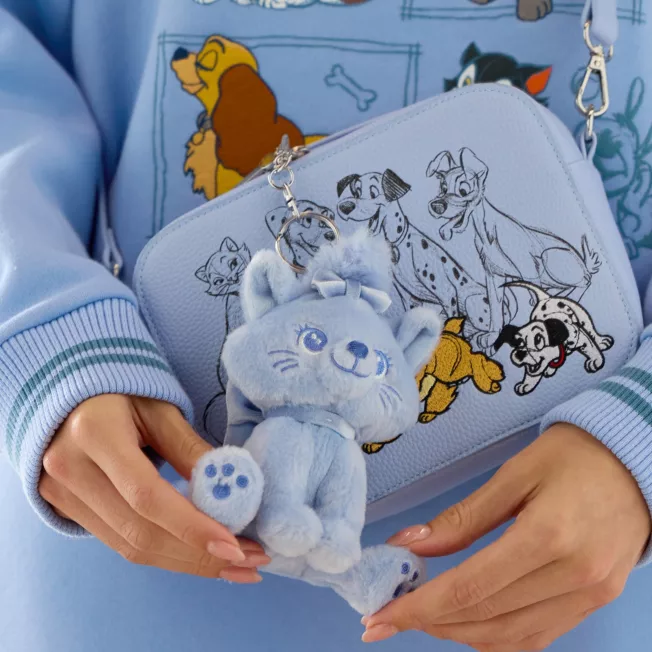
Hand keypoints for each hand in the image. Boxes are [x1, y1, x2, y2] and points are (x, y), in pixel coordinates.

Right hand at [39, 395, 268, 582]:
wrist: (69, 397)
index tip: (235, 546)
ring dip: (187, 562)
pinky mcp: (67, 511)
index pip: (147, 495)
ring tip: (233, 565)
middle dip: (200, 554)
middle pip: (140, 532)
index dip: (192, 527)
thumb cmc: (124, 394)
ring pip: (131, 547)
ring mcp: (62, 495)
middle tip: (250, 560)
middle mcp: (70, 471)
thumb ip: (190, 449)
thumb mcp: (161, 410)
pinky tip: (198, 555)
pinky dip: (165, 553)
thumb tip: (229, 490)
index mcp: (94, 434)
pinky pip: (121, 543)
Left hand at [363, 424, 651, 649]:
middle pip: (485, 617)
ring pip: (510, 637)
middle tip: (388, 614)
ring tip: (421, 616)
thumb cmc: (571, 456)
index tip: (378, 616)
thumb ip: (462, 517)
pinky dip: (496, 637)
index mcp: (548, 537)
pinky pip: (537, 636)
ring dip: (459, 633)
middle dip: (428, 621)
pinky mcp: (595, 602)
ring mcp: (589, 596)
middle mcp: (573, 577)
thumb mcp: (512, 475)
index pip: (468, 588)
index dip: (418, 607)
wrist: (636, 461)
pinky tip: (467, 623)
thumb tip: (408, 544)